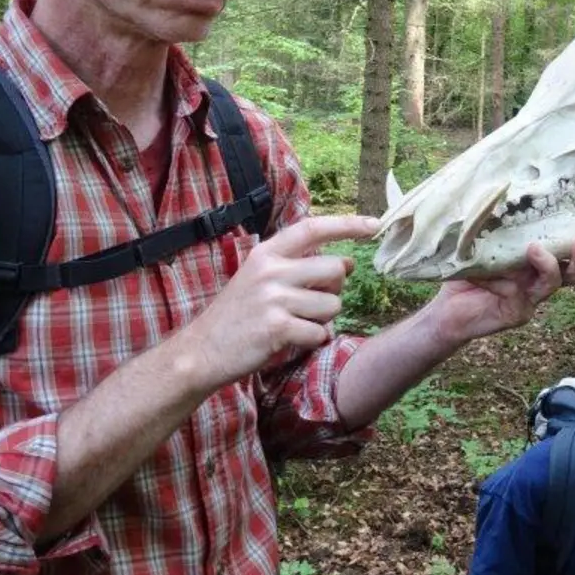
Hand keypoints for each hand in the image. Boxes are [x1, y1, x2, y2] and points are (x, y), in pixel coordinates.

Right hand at [178, 215, 378, 390]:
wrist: (201, 351)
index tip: (373, 223)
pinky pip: (320, 332)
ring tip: (296, 323)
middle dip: (335, 289)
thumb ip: (298, 267)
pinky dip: (312, 339)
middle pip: (334, 270)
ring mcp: (274, 298)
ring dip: (323, 319)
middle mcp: (270, 270)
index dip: (346, 224)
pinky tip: (290, 340)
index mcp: (266, 253)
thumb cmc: (236, 315)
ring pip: (332, 305)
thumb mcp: (259, 279)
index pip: (312, 228)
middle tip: (315, 302)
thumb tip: (346, 263)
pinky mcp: (277, 327)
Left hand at [428, 239, 574, 345]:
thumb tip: (496, 193)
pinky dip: (501, 281)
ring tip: (534, 249)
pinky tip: (481, 276)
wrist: (447, 311)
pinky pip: (518, 294)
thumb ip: (491, 228)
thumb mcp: (478, 246)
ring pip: (552, 283)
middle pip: (572, 272)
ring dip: (547, 265)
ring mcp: (530, 299)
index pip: (563, 251)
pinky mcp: (518, 313)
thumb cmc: (464, 274)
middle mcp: (537, 280)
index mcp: (533, 263)